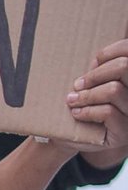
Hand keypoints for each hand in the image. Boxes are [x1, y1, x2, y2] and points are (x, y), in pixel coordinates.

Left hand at [66, 38, 127, 159]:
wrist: (67, 137)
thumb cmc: (79, 104)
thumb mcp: (89, 83)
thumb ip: (98, 70)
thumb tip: (95, 59)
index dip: (110, 52)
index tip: (94, 62)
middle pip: (125, 67)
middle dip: (96, 74)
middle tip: (77, 85)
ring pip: (114, 90)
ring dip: (87, 95)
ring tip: (72, 100)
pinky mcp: (125, 131)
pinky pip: (108, 112)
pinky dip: (87, 111)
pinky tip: (77, 114)